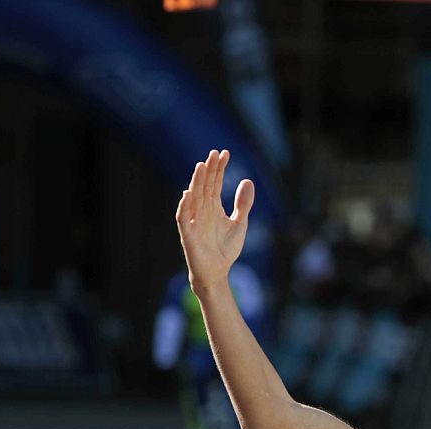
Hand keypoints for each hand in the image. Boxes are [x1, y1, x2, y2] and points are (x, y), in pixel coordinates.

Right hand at [175, 148, 255, 292]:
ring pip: (194, 198)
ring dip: (196, 182)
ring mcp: (194, 222)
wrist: (217, 273)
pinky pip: (183, 218)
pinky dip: (184, 206)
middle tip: (215, 153)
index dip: (219, 169)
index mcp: (213, 207)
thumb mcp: (239, 224)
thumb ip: (242, 204)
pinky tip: (187, 194)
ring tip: (201, 166)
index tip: (225, 153)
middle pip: (205, 186)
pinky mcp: (188, 235)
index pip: (215, 183)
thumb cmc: (224, 249)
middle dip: (209, 170)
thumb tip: (248, 181)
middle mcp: (202, 211)